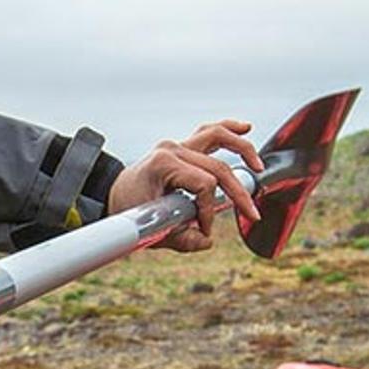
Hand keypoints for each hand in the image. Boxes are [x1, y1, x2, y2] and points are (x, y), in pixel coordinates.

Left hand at [111, 118, 262, 250]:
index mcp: (163, 164)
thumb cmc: (128, 210)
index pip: (204, 184)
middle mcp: (172, 149)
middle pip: (217, 166)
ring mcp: (177, 145)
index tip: (203, 229)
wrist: (112, 197)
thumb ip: (182, 238)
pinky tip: (245, 128)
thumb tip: (207, 241)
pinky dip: (228, 129)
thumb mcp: (153, 229)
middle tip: (251, 213)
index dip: (208, 210)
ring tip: (257, 165)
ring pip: (216, 135)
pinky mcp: (182, 147)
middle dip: (237, 192)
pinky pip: (208, 132)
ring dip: (241, 148)